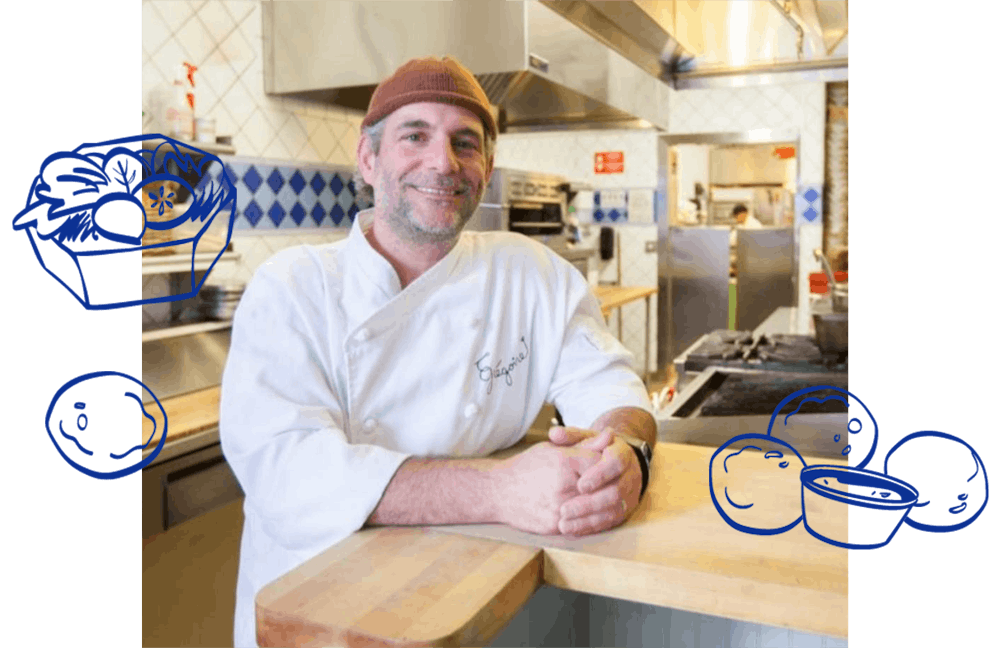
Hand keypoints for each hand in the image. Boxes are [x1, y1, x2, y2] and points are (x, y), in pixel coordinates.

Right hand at [491, 441, 606, 535]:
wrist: (498, 492)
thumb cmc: (527, 466)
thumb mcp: (555, 448)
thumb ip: (584, 444)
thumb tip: (610, 435)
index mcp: (564, 461)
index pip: (600, 462)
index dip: (603, 463)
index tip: (602, 464)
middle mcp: (563, 485)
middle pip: (600, 487)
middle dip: (603, 485)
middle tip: (603, 484)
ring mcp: (559, 508)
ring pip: (592, 508)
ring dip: (597, 504)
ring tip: (593, 497)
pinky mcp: (555, 526)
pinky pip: (580, 524)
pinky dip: (584, 518)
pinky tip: (583, 512)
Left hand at [548, 426, 642, 535]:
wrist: (615, 462)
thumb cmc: (595, 449)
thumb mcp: (585, 438)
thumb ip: (570, 435)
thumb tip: (554, 433)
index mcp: (622, 453)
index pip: (616, 463)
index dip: (599, 475)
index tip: (580, 485)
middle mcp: (630, 475)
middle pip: (615, 492)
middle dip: (589, 503)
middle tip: (564, 509)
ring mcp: (629, 495)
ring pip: (613, 511)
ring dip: (588, 519)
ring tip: (564, 524)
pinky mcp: (624, 510)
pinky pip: (609, 522)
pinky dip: (590, 527)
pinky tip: (572, 530)